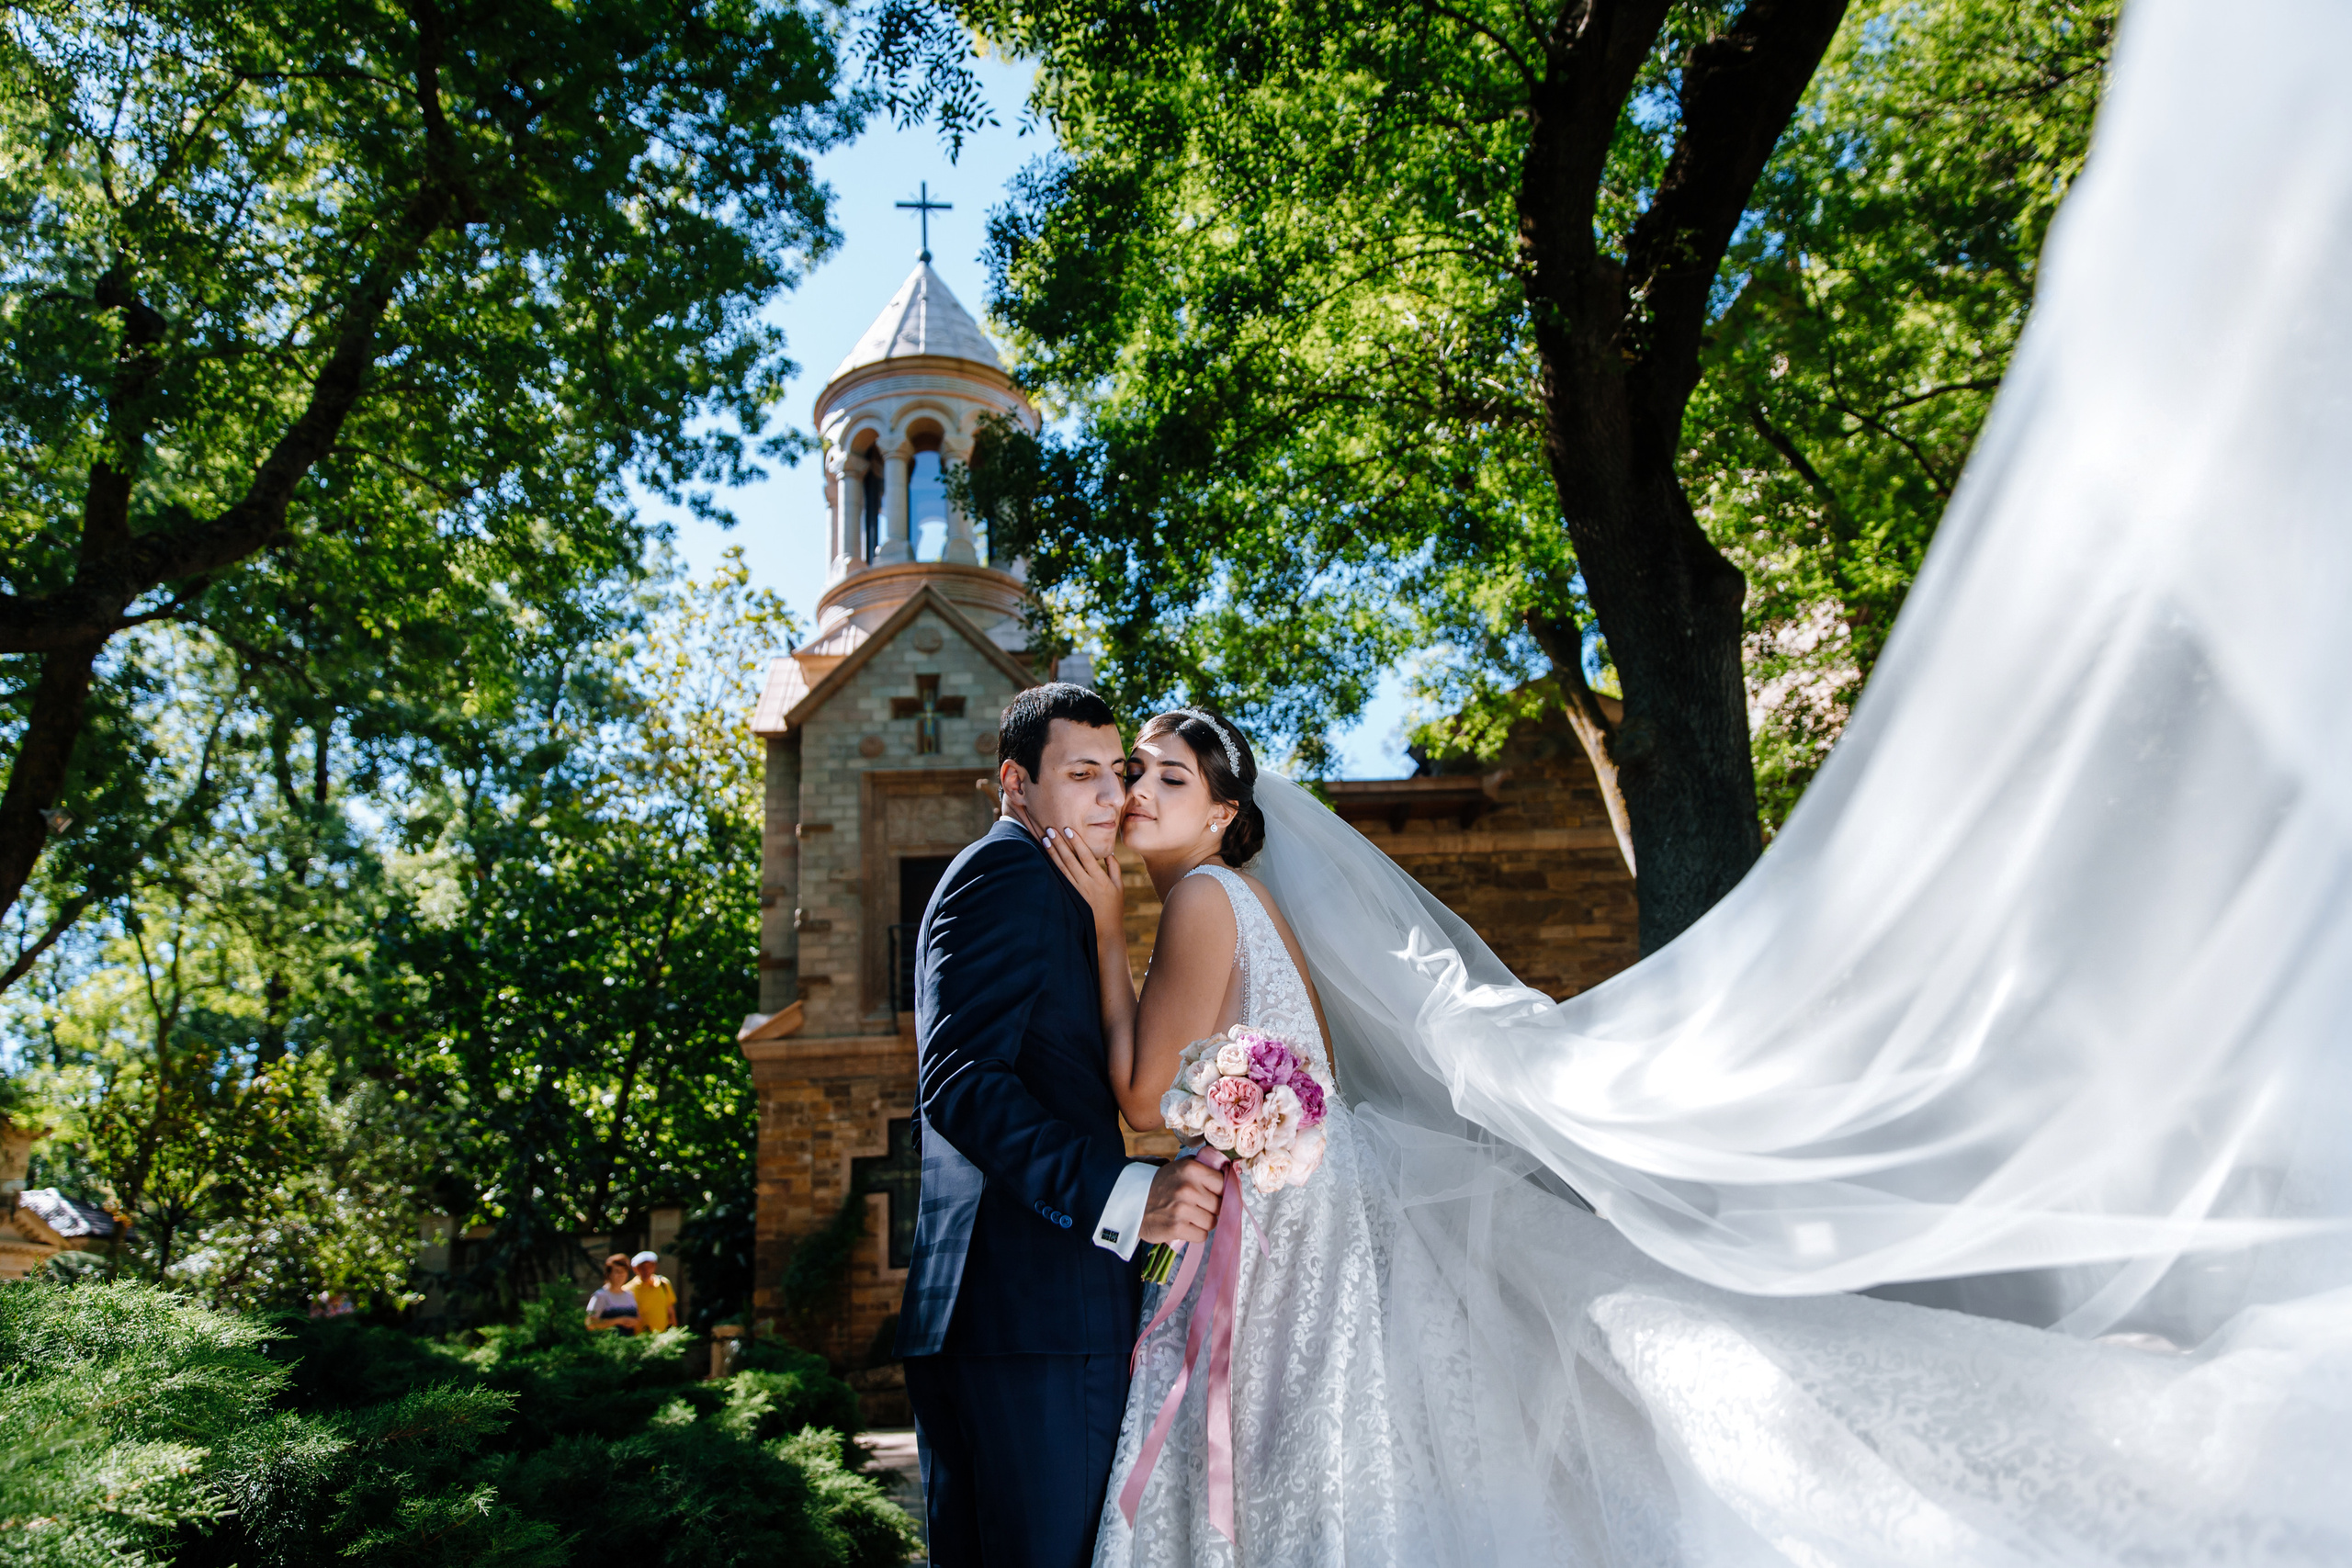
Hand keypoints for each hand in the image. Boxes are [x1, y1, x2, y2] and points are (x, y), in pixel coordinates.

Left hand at [1043, 824, 1124, 943]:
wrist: (1105, 930)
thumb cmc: (1114, 907)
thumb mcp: (1120, 886)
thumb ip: (1114, 868)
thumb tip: (1108, 853)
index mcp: (1100, 879)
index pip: (1086, 856)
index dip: (1076, 842)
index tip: (1068, 829)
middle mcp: (1086, 884)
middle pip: (1070, 860)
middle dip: (1059, 843)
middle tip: (1050, 829)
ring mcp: (1077, 890)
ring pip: (1062, 868)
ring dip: (1053, 853)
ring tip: (1045, 839)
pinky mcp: (1071, 896)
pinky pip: (1060, 878)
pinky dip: (1053, 866)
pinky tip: (1047, 857)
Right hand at [1138, 1157, 1222, 1245]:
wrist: (1132, 1203)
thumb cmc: (1160, 1185)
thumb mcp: (1179, 1167)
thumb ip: (1203, 1167)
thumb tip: (1229, 1172)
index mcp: (1192, 1170)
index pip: (1224, 1184)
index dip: (1221, 1192)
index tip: (1215, 1195)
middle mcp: (1189, 1188)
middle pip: (1219, 1206)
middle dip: (1211, 1209)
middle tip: (1198, 1207)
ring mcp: (1182, 1209)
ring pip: (1212, 1222)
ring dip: (1203, 1222)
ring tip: (1190, 1217)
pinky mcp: (1176, 1228)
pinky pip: (1201, 1236)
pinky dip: (1195, 1234)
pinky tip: (1185, 1226)